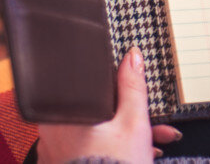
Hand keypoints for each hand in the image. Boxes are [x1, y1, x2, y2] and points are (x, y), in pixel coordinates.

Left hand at [37, 47, 181, 163]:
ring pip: (97, 132)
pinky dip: (113, 149)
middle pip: (98, 112)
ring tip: (156, 144)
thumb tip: (132, 55)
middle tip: (156, 125)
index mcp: (64, 115)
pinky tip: (140, 153)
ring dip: (128, 135)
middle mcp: (53, 133)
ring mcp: (56, 154)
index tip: (137, 95)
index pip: (91, 88)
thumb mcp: (133, 122)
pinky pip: (91, 149)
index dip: (119, 90)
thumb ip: (132, 86)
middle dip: (131, 116)